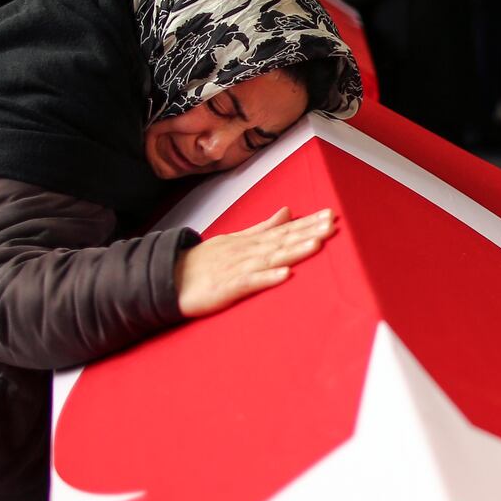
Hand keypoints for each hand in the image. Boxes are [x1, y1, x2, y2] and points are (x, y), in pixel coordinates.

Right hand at [175, 207, 336, 317]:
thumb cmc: (203, 262)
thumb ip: (263, 228)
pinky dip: (267, 278)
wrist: (169, 278)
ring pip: (270, 258)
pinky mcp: (227, 288)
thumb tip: (287, 212)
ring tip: (316, 244)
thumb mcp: (236, 239)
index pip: (283, 230)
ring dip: (294, 251)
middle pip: (282, 241)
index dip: (307, 223)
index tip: (330, 215)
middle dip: (308, 232)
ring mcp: (237, 269)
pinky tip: (285, 275)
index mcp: (250, 242)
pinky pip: (250, 283)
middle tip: (332, 224)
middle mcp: (246, 252)